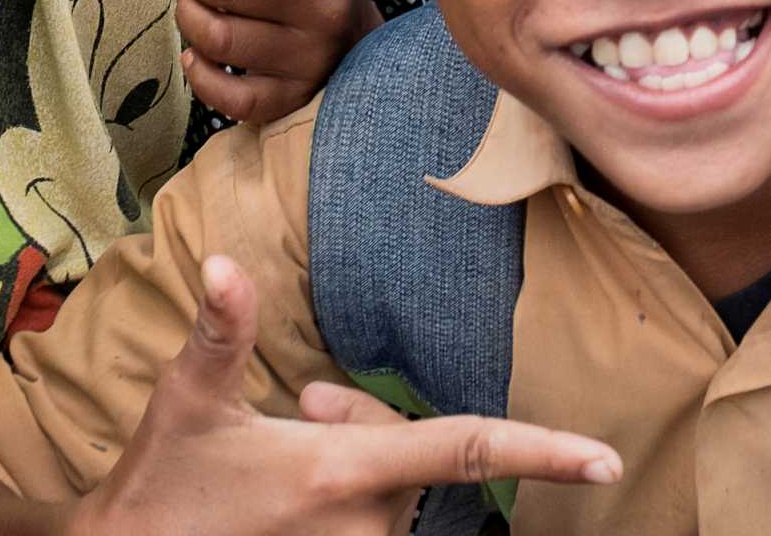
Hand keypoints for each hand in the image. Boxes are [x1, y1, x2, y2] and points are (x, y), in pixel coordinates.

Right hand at [72, 256, 619, 535]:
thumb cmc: (164, 486)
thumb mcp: (190, 400)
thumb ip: (221, 328)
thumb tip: (223, 261)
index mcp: (340, 476)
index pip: (463, 448)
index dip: (541, 452)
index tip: (607, 460)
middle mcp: (362, 527)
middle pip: (410, 456)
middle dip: (366, 420)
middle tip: (302, 401)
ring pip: (389, 494)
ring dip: (354, 459)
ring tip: (290, 446)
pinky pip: (371, 527)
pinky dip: (348, 499)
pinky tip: (291, 493)